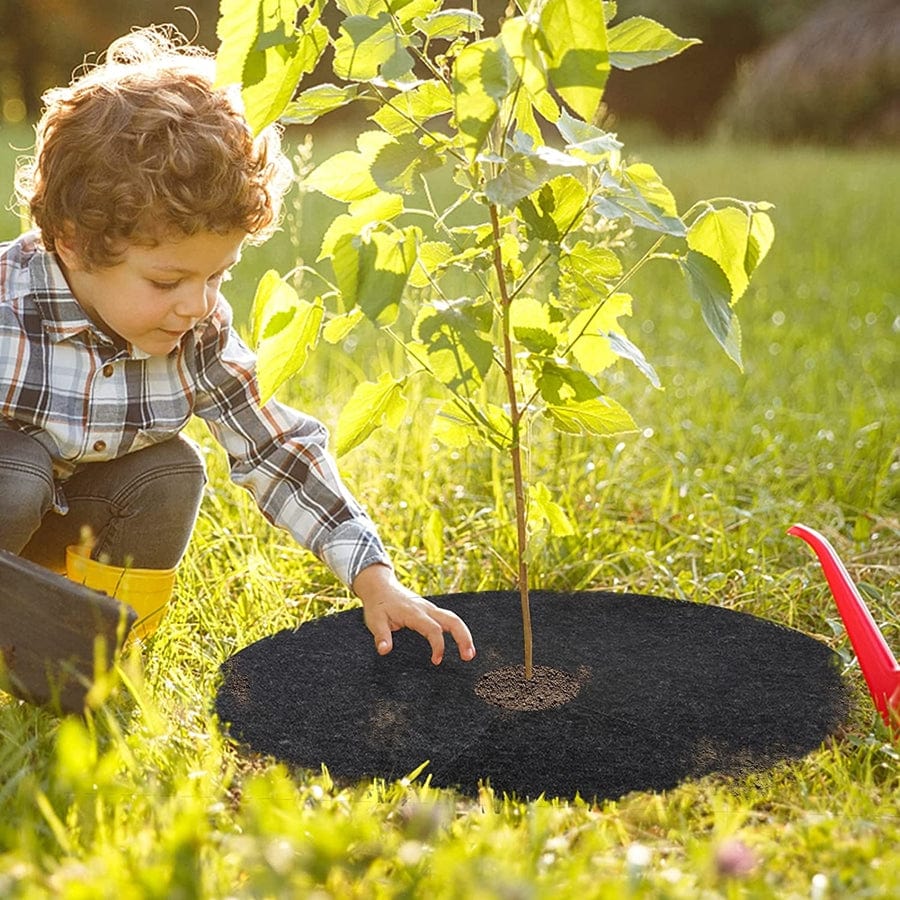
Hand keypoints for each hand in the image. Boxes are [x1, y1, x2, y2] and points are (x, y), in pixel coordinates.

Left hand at [352, 564, 475, 664]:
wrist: (380, 585)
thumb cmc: (378, 605)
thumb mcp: (374, 621)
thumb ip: (381, 636)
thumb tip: (384, 651)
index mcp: (414, 613)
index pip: (433, 629)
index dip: (438, 646)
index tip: (436, 661)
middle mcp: (426, 609)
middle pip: (453, 620)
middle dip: (463, 637)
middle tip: (469, 656)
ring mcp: (430, 608)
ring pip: (453, 618)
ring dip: (464, 634)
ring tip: (469, 653)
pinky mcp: (430, 610)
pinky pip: (448, 618)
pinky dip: (458, 630)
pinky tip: (460, 642)